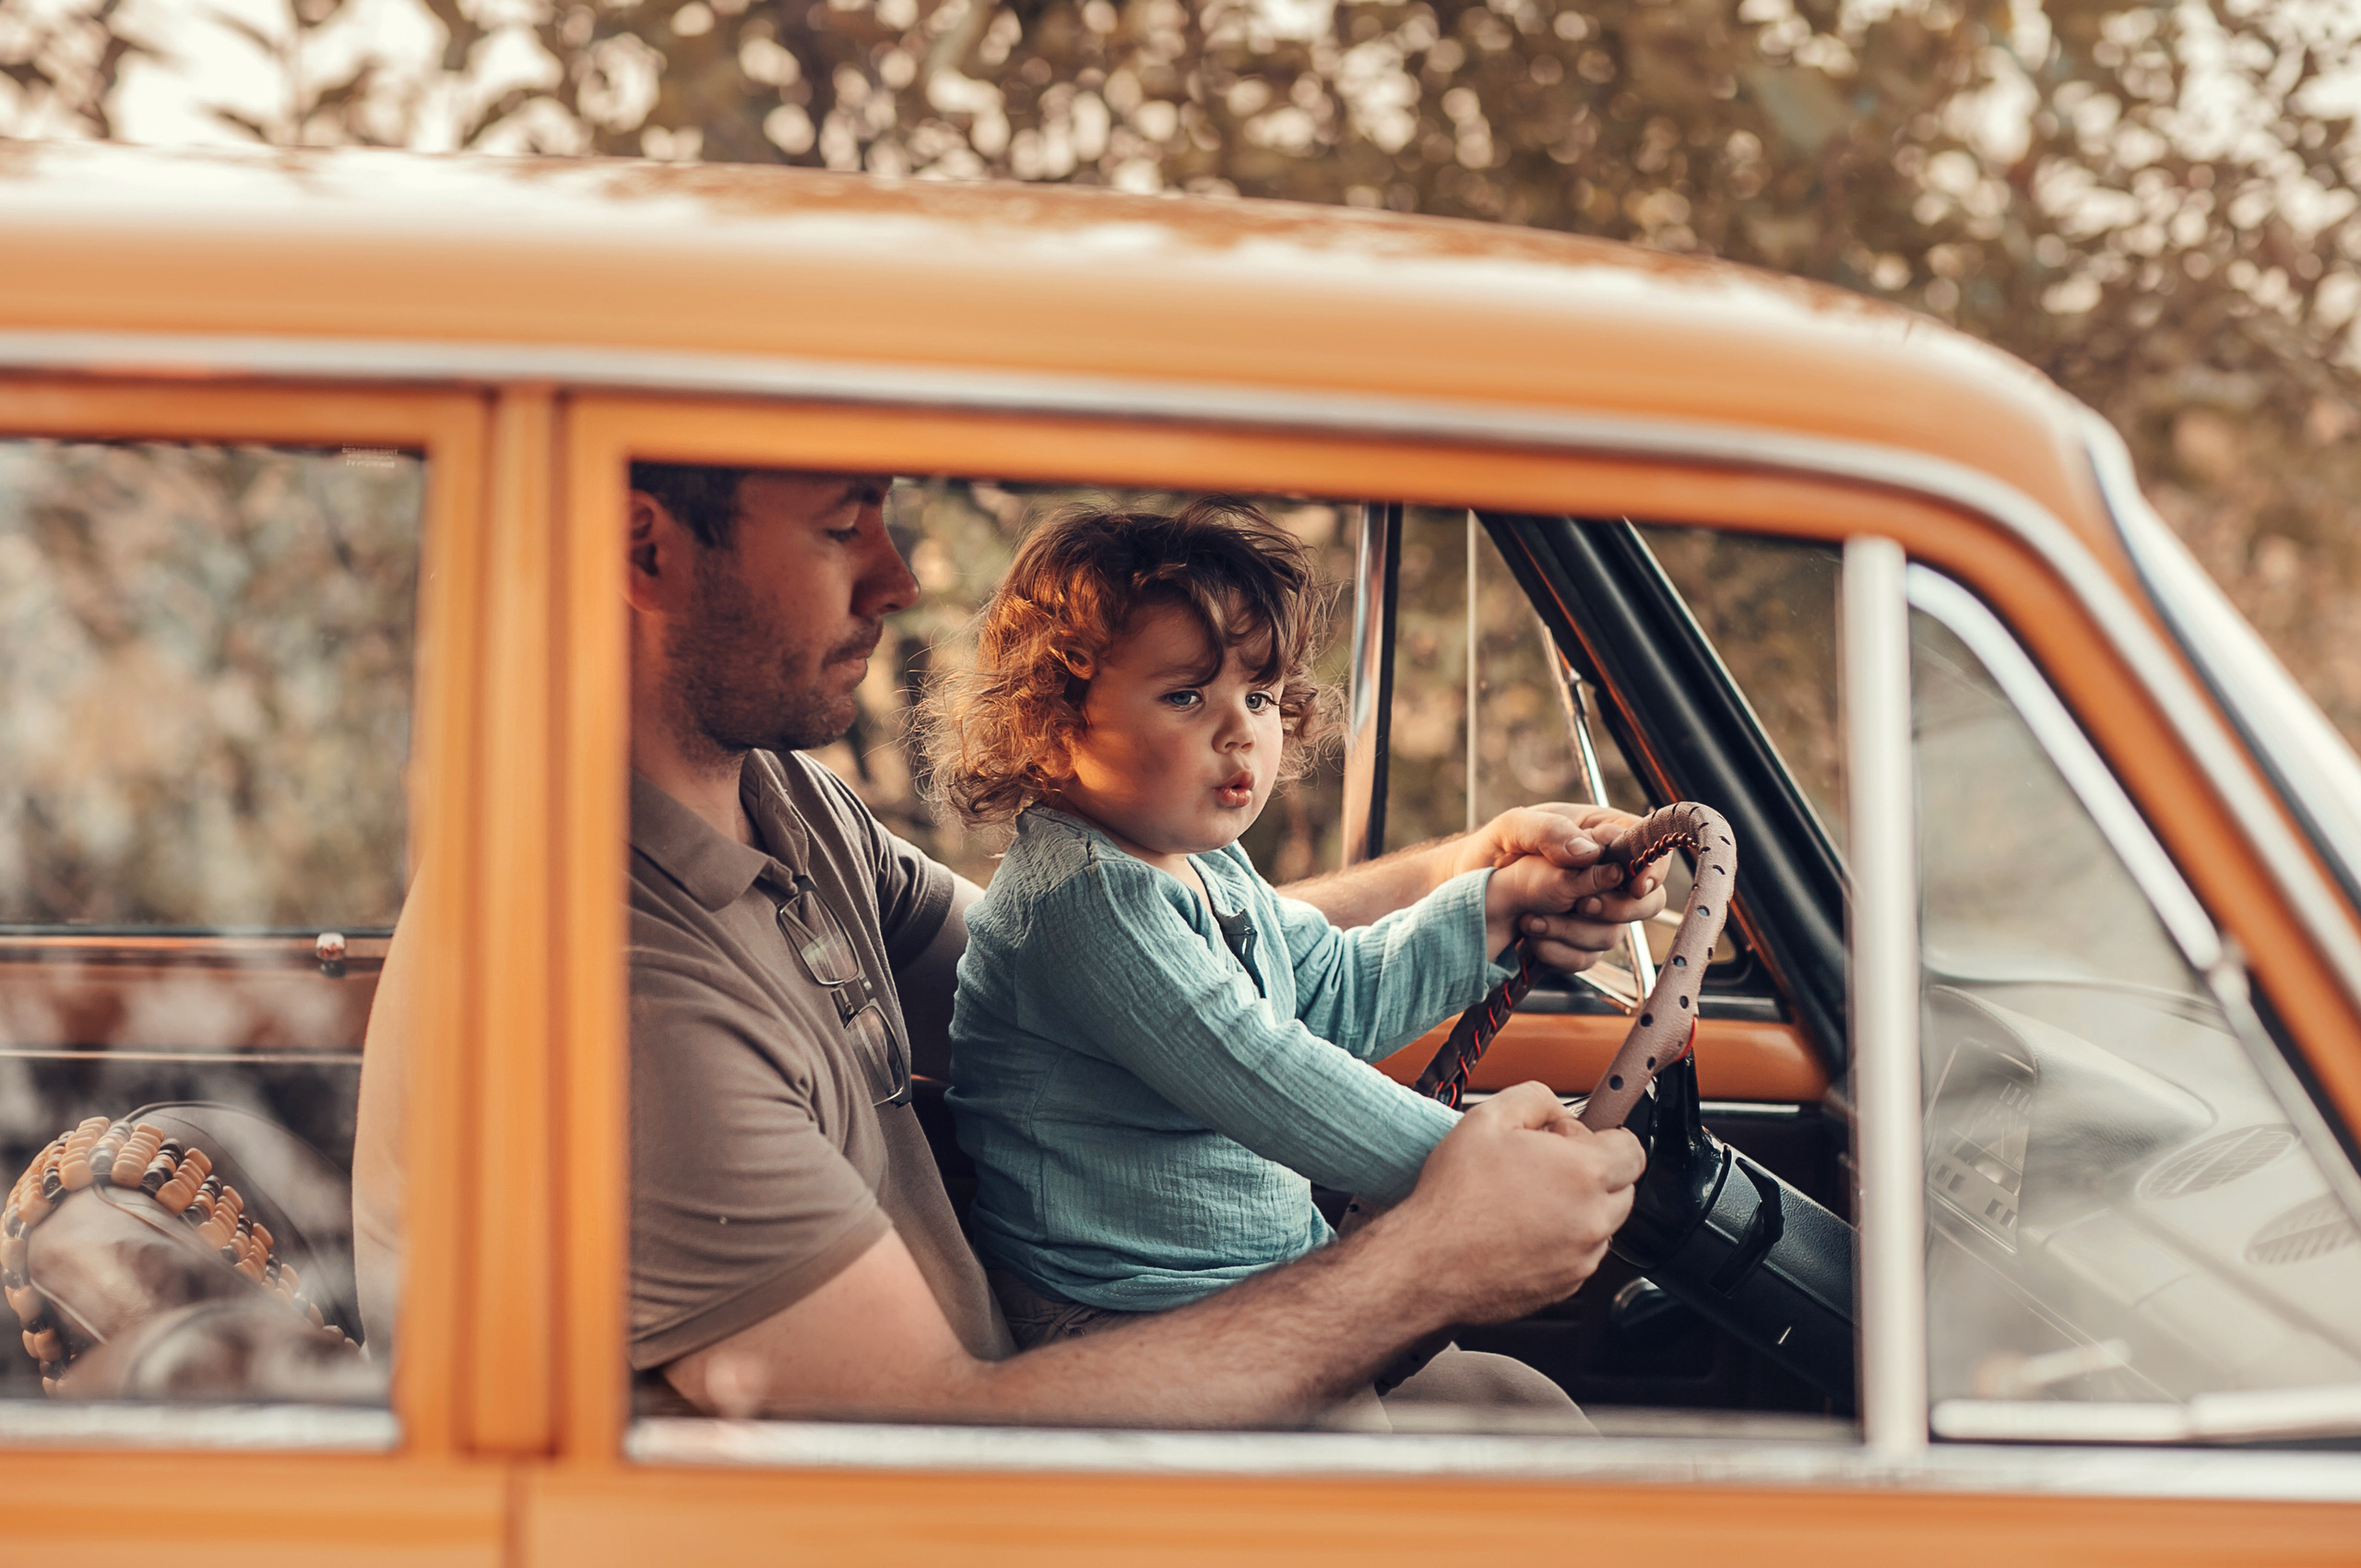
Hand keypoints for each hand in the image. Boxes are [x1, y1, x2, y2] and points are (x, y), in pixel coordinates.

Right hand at [1379, 1082, 1644, 1325]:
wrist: (1429, 1264)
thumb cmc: (1454, 1197)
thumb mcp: (1488, 1118)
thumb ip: (1536, 1098)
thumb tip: (1556, 1107)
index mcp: (1584, 1173)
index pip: (1633, 1150)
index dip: (1604, 1137)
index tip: (1579, 1139)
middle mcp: (1593, 1219)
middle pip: (1623, 1188)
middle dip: (1594, 1173)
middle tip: (1545, 1166)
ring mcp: (1581, 1258)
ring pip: (1602, 1224)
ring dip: (1578, 1209)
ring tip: (1527, 1200)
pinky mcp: (1566, 1286)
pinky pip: (1580, 1256)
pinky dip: (1561, 1242)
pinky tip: (1520, 1230)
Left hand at [1461, 803, 1669, 968]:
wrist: (1467, 889)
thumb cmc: (1494, 847)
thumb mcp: (1514, 827)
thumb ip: (1550, 831)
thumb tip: (1590, 852)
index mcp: (1601, 834)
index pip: (1650, 851)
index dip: (1653, 869)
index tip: (1637, 885)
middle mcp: (1607, 875)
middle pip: (1648, 901)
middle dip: (1619, 908)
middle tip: (1581, 904)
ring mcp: (1595, 911)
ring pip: (1614, 934)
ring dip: (1575, 932)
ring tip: (1533, 919)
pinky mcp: (1577, 941)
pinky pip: (1586, 958)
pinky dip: (1559, 952)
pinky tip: (1531, 938)